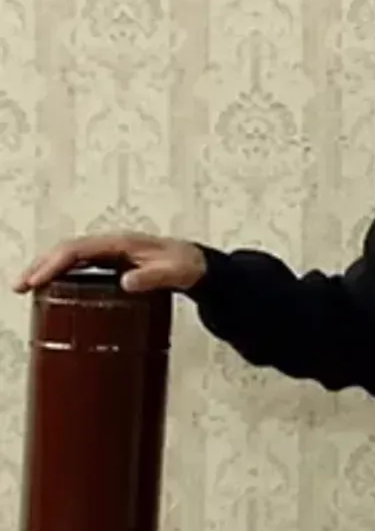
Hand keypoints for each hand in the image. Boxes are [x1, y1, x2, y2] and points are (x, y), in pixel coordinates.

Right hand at [11, 232, 206, 293]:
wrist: (197, 264)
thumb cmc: (187, 265)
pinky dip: (60, 273)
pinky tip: (50, 287)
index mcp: (121, 243)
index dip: (55, 263)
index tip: (37, 281)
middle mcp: (112, 244)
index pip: (78, 249)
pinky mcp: (112, 263)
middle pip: (67, 250)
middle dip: (41, 266)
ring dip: (46, 268)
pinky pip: (79, 264)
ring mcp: (111, 253)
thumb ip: (153, 278)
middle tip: (20, 286)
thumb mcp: (174, 273)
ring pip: (69, 256)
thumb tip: (126, 283)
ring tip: (25, 287)